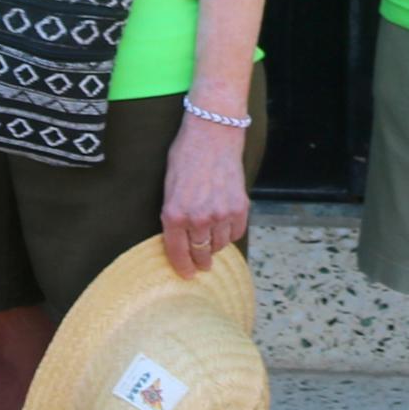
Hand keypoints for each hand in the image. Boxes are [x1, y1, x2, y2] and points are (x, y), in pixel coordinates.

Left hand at [159, 114, 251, 274]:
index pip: (177, 252)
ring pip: (219, 245)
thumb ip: (173, 215)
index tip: (187, 275)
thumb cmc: (186, 156)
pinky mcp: (239, 207)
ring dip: (215, 245)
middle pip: (200, 253)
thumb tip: (179, 238)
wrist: (213, 134)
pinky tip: (225, 226)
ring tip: (212, 239)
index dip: (182, 267)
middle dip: (200, 262)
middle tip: (202, 266)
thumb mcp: (168, 187)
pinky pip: (235, 233)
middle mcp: (197, 218)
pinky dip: (230, 233)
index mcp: (174, 214)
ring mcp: (220, 214)